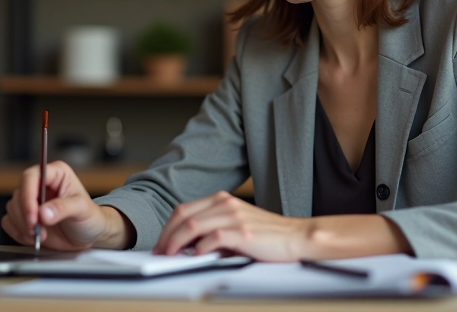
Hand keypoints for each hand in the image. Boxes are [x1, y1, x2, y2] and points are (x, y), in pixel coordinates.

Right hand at [1, 160, 111, 250]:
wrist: (90, 235)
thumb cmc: (91, 217)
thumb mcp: (83, 210)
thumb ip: (64, 209)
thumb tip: (43, 213)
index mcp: (55, 174)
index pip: (31, 177)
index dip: (28, 196)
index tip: (33, 216)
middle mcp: (41, 185)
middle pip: (19, 195)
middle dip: (26, 216)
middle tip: (38, 231)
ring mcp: (31, 201)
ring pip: (12, 209)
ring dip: (23, 226)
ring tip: (41, 235)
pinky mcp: (25, 216)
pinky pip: (8, 222)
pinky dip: (18, 232)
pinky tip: (33, 238)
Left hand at [153, 191, 307, 261]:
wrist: (296, 237)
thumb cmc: (266, 236)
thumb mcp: (235, 226)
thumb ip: (212, 231)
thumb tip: (186, 245)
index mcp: (222, 199)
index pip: (184, 209)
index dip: (167, 227)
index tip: (161, 244)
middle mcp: (226, 204)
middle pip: (183, 216)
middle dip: (166, 235)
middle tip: (160, 252)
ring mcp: (234, 216)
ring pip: (193, 225)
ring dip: (176, 242)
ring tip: (170, 256)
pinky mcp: (243, 232)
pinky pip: (213, 237)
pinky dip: (200, 247)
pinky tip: (195, 256)